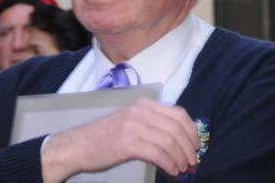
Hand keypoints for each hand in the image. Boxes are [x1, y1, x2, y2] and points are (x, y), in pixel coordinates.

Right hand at [41, 97, 199, 182]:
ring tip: (182, 168)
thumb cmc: (105, 137)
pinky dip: (169, 163)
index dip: (191, 130)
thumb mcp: (131, 122)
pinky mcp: (128, 142)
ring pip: (169, 141)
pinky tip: (171, 170)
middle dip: (189, 147)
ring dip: (180, 157)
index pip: (178, 113)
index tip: (196, 145)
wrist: (78, 145)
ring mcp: (134, 125)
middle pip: (177, 128)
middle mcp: (140, 111)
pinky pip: (158, 153)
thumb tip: (179, 139)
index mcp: (144, 104)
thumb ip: (152, 124)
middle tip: (192, 160)